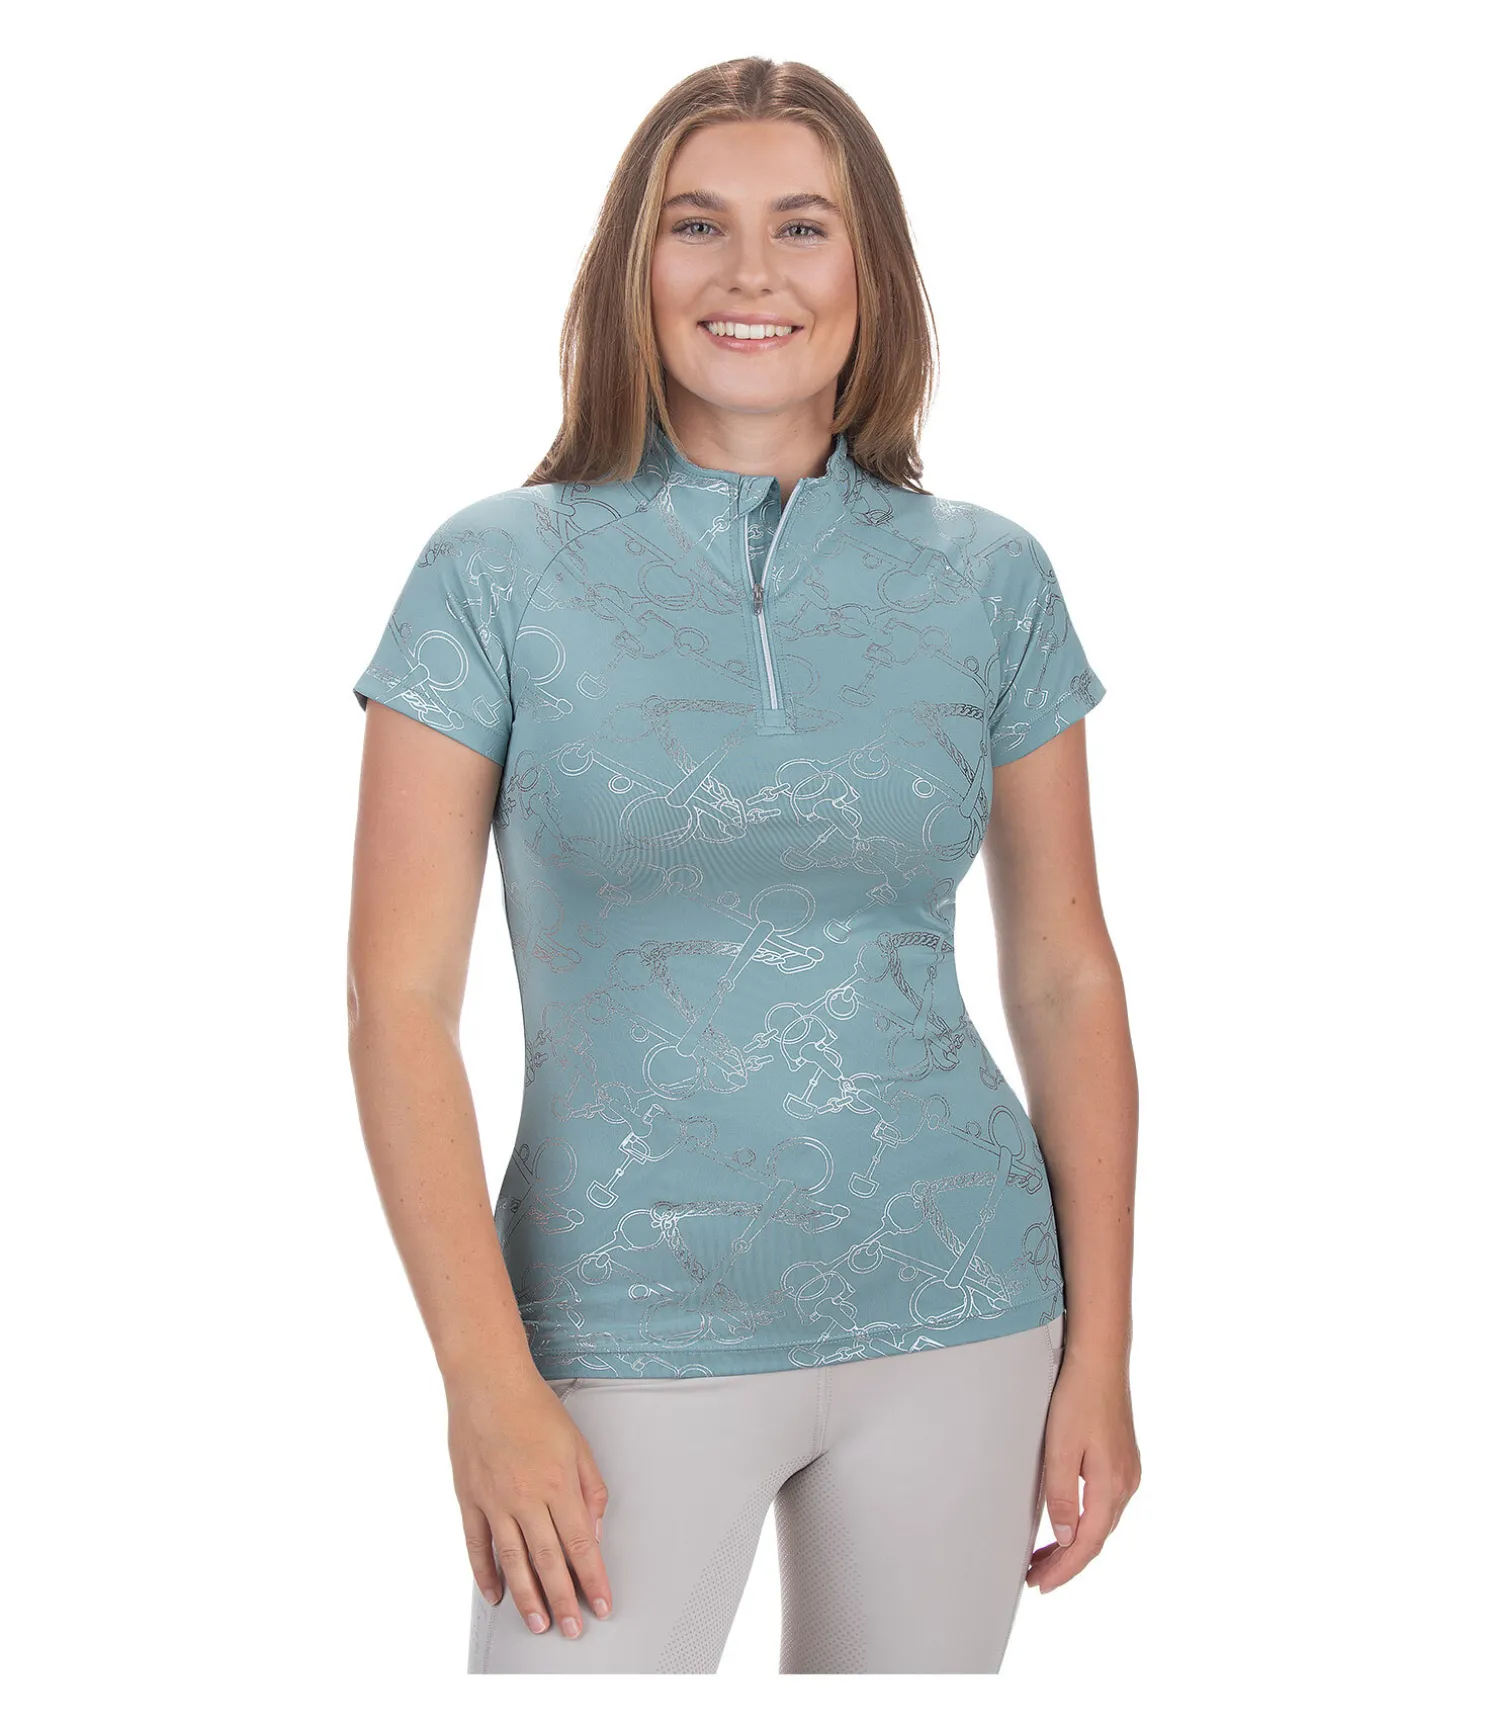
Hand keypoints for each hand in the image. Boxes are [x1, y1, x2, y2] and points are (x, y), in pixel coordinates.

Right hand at [447, 1369, 612, 1637]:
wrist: (487, 1381)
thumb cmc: (533, 1406)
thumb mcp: (577, 1443)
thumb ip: (589, 1488)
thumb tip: (593, 1529)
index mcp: (557, 1484)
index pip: (580, 1545)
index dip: (592, 1579)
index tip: (601, 1604)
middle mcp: (525, 1498)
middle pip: (548, 1561)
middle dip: (563, 1600)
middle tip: (571, 1629)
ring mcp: (494, 1501)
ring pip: (512, 1561)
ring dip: (527, 1598)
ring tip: (539, 1623)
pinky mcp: (469, 1499)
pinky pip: (477, 1545)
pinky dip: (485, 1574)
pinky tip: (495, 1595)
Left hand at [1026, 1351, 1140, 1592]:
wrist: (1101, 1359)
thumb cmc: (1078, 1397)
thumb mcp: (1061, 1447)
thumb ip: (1062, 1495)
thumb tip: (1066, 1539)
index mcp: (1112, 1486)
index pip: (1086, 1544)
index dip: (1064, 1570)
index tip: (1040, 1585)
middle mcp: (1126, 1484)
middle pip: (1096, 1539)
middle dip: (1066, 1562)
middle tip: (1035, 1577)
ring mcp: (1128, 1472)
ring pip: (1101, 1523)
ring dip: (1075, 1543)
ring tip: (1045, 1557)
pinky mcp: (1122, 1460)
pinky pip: (1104, 1505)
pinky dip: (1085, 1522)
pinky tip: (1069, 1523)